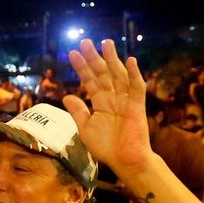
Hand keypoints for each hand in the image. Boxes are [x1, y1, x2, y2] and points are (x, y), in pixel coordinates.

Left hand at [64, 38, 151, 172]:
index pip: (90, 81)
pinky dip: (134, 74)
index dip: (81, 67)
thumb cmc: (106, 147)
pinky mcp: (137, 106)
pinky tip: (130, 61)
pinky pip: (137, 88)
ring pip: (119, 76)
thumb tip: (67, 96)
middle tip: (85, 42)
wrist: (124, 161)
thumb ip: (78, 111)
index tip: (72, 53)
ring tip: (106, 43)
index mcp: (100, 103)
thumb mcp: (85, 128)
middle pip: (103, 74)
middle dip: (94, 58)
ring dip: (112, 59)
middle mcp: (113, 98)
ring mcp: (125, 101)